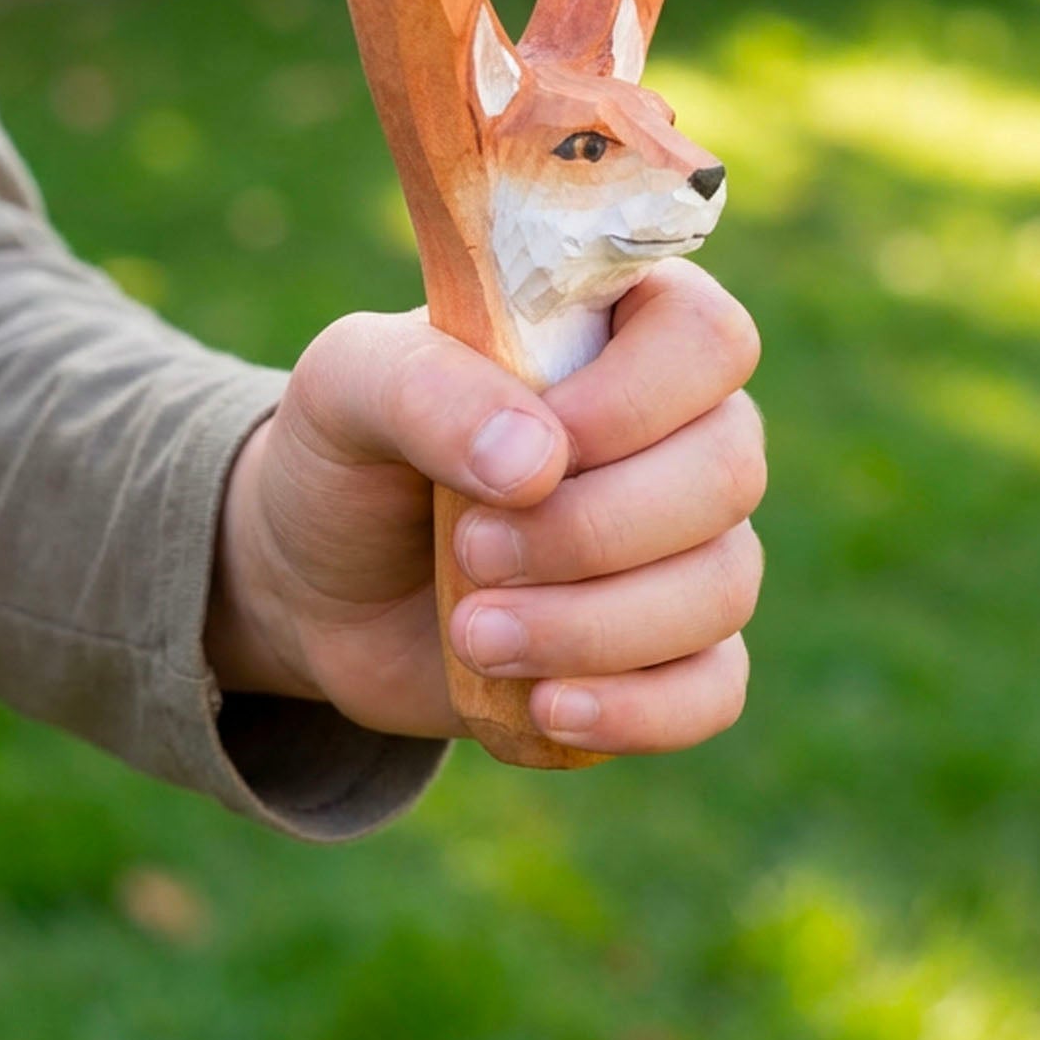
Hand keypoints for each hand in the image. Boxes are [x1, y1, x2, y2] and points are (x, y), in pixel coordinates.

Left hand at [207, 262, 764, 754]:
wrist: (313, 580)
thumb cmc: (349, 453)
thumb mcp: (345, 388)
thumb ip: (425, 392)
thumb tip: (536, 462)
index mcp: (615, 330)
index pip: (706, 336)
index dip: (636, 400)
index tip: (538, 448)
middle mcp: (676, 429)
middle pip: (726, 473)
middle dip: (591, 530)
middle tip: (470, 550)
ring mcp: (684, 545)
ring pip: (719, 588)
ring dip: (592, 626)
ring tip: (473, 636)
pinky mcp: (666, 651)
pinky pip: (713, 690)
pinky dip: (636, 710)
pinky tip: (547, 709)